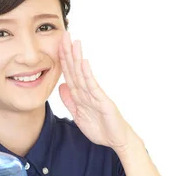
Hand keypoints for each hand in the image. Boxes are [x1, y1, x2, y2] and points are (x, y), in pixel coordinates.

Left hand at [58, 32, 133, 153]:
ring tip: (74, 43)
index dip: (62, 60)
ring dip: (77, 58)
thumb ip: (70, 101)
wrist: (117, 141)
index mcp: (81, 95)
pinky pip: (93, 86)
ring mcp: (96, 95)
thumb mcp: (79, 115)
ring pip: (83, 74)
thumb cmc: (101, 128)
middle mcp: (88, 92)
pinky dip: (87, 74)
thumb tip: (61, 86)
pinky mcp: (103, 101)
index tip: (57, 45)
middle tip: (64, 34)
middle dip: (68, 53)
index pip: (69, 74)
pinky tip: (83, 62)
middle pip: (75, 70)